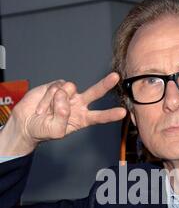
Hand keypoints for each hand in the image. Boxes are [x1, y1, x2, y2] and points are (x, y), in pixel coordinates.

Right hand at [12, 72, 126, 146]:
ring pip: (69, 90)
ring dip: (56, 100)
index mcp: (82, 119)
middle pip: (95, 92)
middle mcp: (79, 105)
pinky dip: (48, 97)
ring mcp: (69, 94)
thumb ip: (63, 117)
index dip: (110, 115)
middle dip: (105, 84)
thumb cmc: (43, 129)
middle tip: (116, 77)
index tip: (122, 113)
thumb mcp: (56, 130)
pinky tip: (43, 105)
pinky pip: (57, 87)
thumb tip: (65, 100)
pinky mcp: (58, 86)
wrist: (27, 121)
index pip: (99, 116)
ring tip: (47, 111)